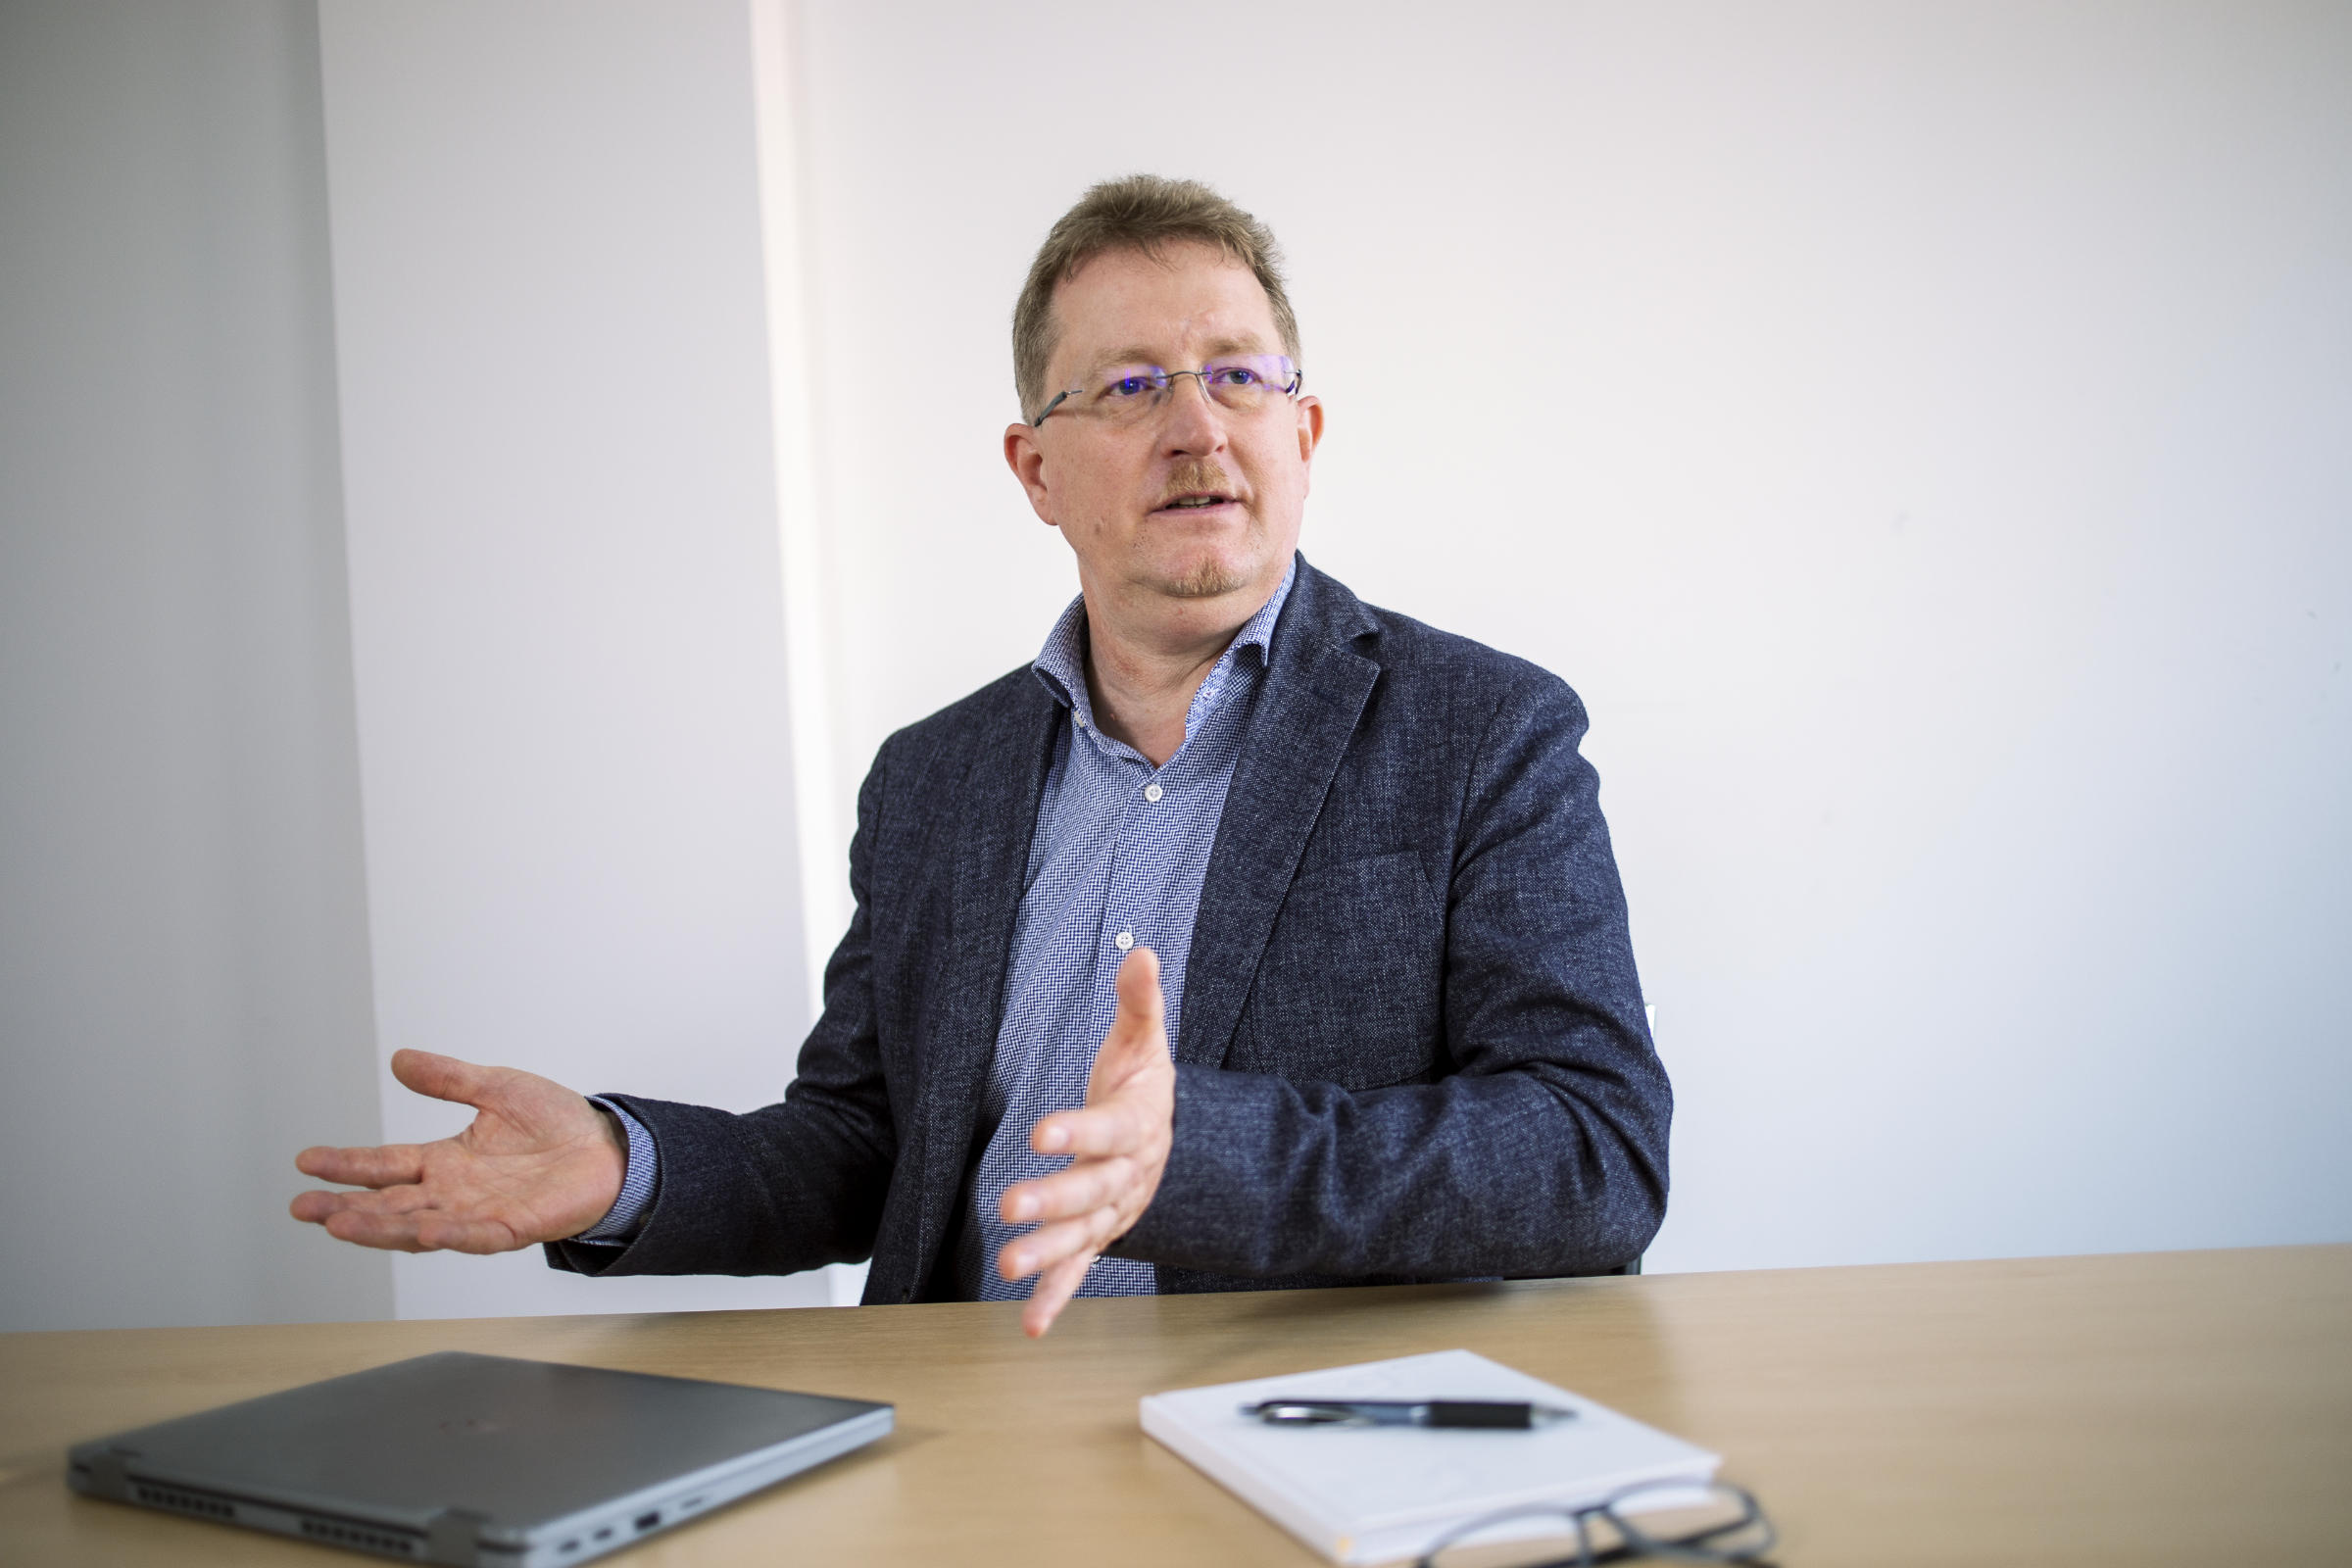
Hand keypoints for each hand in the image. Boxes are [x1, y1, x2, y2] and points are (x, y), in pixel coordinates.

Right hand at [289, 1049, 626, 1252]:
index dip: (346, 1165)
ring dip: (380, 1227)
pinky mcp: (513, 1227)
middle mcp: (453, 1193)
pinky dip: (451, 1236)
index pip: (384, 1165)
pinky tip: (425, 1232)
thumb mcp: (497, 1089)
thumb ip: (448, 1079)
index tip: (305, 1161)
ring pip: (418, 1227)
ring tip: (339, 1223)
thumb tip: (400, 1060)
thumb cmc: (556, 1123)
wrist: (609, 1147)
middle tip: (302, 1207)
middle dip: (344, 1206)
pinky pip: (476, 1236)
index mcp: (445, 1161)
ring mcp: (479, 1214)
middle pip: (388, 1204)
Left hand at [996, 946, 1175, 1336]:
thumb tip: (1143, 954)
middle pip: (1091, 1192)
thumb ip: (1141, 1001)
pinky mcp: (1097, 1235)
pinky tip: (1031, 1322)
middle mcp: (1127, 1176)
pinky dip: (1055, 1296)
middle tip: (1010, 1207)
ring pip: (1081, 1237)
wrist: (1170, 1138)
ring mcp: (1112, 1211)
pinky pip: (1079, 1270)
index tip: (1040, 1132)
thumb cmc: (1144, 1085)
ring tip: (1008, 1263)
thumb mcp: (1145, 1039)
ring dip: (1047, 1254)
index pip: (1107, 1131)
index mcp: (1138, 1126)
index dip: (1077, 1132)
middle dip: (1053, 1201)